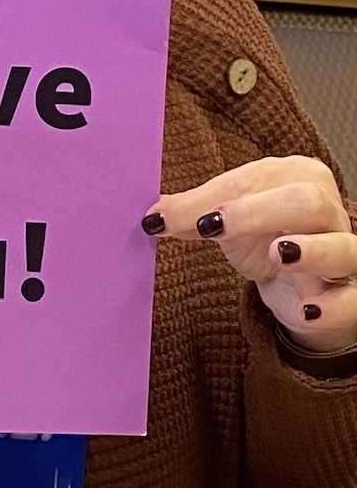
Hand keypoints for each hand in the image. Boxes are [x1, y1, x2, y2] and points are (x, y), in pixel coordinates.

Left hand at [142, 156, 356, 351]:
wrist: (305, 287)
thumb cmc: (267, 239)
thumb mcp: (227, 224)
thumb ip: (191, 215)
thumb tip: (151, 216)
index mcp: (294, 176)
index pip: (254, 180)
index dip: (214, 197)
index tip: (173, 217)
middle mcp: (327, 208)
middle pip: (303, 200)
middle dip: (257, 211)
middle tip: (213, 226)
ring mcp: (347, 250)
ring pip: (341, 245)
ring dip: (311, 250)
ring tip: (278, 253)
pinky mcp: (354, 293)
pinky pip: (355, 299)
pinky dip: (331, 307)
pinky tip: (305, 311)